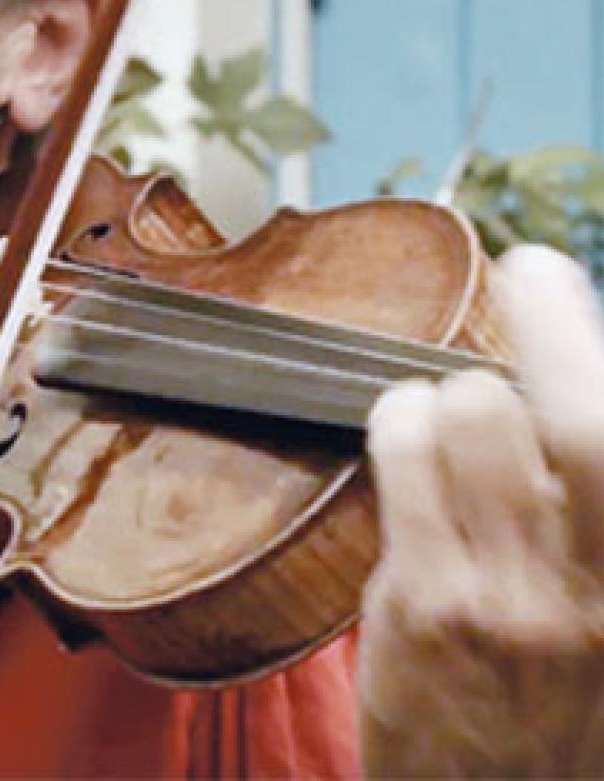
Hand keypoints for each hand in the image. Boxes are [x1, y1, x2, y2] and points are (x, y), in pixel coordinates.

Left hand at [363, 244, 603, 775]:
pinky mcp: (427, 602)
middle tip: (532, 277)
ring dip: (461, 386)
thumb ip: (601, 518)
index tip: (550, 269)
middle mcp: (601, 585)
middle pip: (579, 417)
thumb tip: (564, 411)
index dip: (579, 337)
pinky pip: (406, 458)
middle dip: (549, 319)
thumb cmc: (569, 716)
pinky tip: (406, 429)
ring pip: (478, 415)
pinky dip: (403, 419)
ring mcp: (513, 595)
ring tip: (457, 406)